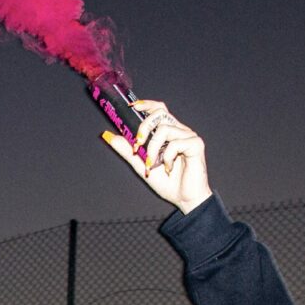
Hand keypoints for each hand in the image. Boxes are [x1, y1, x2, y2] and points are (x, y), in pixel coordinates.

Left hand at [101, 100, 212, 214]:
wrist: (183, 199)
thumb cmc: (166, 182)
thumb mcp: (141, 164)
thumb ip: (126, 150)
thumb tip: (108, 135)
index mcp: (167, 133)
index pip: (158, 110)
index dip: (146, 104)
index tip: (132, 107)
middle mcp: (179, 131)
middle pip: (160, 113)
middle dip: (144, 127)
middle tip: (137, 145)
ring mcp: (188, 136)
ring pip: (164, 129)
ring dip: (153, 148)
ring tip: (153, 164)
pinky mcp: (196, 144)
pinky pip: (176, 143)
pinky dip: (167, 157)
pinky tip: (169, 168)